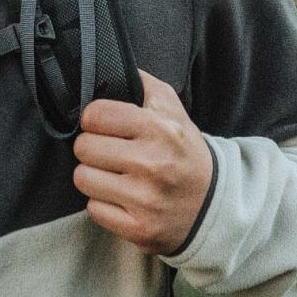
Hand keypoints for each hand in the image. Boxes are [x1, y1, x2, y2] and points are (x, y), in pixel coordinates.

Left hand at [72, 71, 214, 256]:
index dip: (94, 119)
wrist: (214, 206)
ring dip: (94, 176)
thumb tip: (111, 67)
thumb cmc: (185, 153)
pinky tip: (121, 198)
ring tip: (114, 175)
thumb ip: (143, 85)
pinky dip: (103, 203)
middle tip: (109, 152)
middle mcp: (152, 164)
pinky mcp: (138, 228)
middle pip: (84, 147)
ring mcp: (145, 199)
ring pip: (83, 178)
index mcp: (160, 129)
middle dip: (92, 148)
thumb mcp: (174, 111)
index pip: (95, 115)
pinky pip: (93, 209)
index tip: (103, 126)